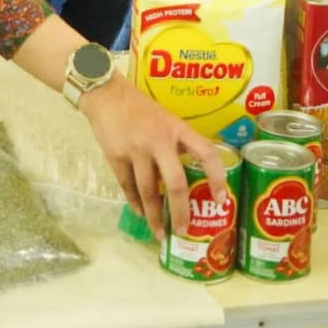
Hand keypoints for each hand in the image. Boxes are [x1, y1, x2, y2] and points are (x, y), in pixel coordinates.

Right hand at [77, 75, 228, 240]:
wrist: (106, 95)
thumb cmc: (141, 108)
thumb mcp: (167, 119)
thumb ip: (179, 143)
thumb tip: (191, 175)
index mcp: (177, 129)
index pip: (205, 153)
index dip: (217, 177)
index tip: (221, 198)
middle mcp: (159, 140)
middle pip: (175, 183)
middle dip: (180, 211)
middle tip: (183, 230)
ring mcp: (136, 149)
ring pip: (148, 191)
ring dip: (154, 216)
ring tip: (159, 232)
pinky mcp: (116, 156)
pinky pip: (128, 186)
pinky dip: (135, 203)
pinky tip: (140, 213)